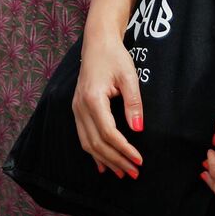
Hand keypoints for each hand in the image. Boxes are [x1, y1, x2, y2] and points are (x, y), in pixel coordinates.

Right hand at [71, 18, 145, 176]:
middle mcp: (80, 106)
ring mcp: (76, 108)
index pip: (108, 132)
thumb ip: (133, 103)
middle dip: (116, 160)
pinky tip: (103, 165)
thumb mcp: (129, 77)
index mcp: (92, 98)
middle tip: (134, 173)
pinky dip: (93, 153)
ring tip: (122, 172)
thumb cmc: (114, 57)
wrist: (97, 43)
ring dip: (105, 160)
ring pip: (87, 143)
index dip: (124, 149)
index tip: (139, 160)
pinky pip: (83, 136)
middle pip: (96, 143)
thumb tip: (138, 129)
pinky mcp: (77, 109)